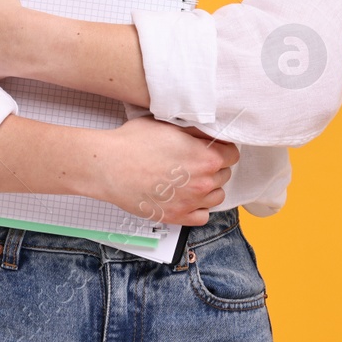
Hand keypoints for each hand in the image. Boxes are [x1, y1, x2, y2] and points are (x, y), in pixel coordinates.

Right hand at [89, 118, 238, 226]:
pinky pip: (202, 216)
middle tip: (195, 161)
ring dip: (209, 188)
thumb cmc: (133, 143)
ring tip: (191, 179)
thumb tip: (209, 134)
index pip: (232, 154)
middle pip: (224, 175)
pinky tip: (187, 197)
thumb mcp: (169, 125)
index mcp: (206, 157)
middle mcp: (203, 183)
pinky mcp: (177, 217)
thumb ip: (195, 131)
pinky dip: (198, 208)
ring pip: (216, 197)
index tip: (212, 148)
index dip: (222, 148)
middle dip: (214, 167)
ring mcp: (191, 202)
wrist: (109, 165)